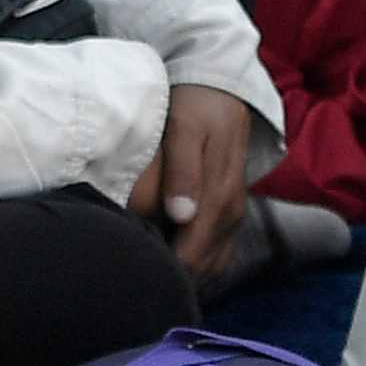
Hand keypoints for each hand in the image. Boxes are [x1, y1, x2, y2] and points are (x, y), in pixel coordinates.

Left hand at [129, 84, 264, 278]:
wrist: (222, 91)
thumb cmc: (196, 107)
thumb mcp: (184, 129)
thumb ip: (183, 171)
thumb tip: (181, 215)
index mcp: (219, 197)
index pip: (191, 254)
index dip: (163, 269)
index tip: (131, 270)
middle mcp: (231, 214)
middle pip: (200, 267)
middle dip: (169, 274)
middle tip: (131, 272)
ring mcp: (233, 217)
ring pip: (210, 265)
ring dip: (183, 272)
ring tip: (147, 267)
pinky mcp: (230, 215)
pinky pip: (216, 254)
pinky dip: (195, 263)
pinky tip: (170, 257)